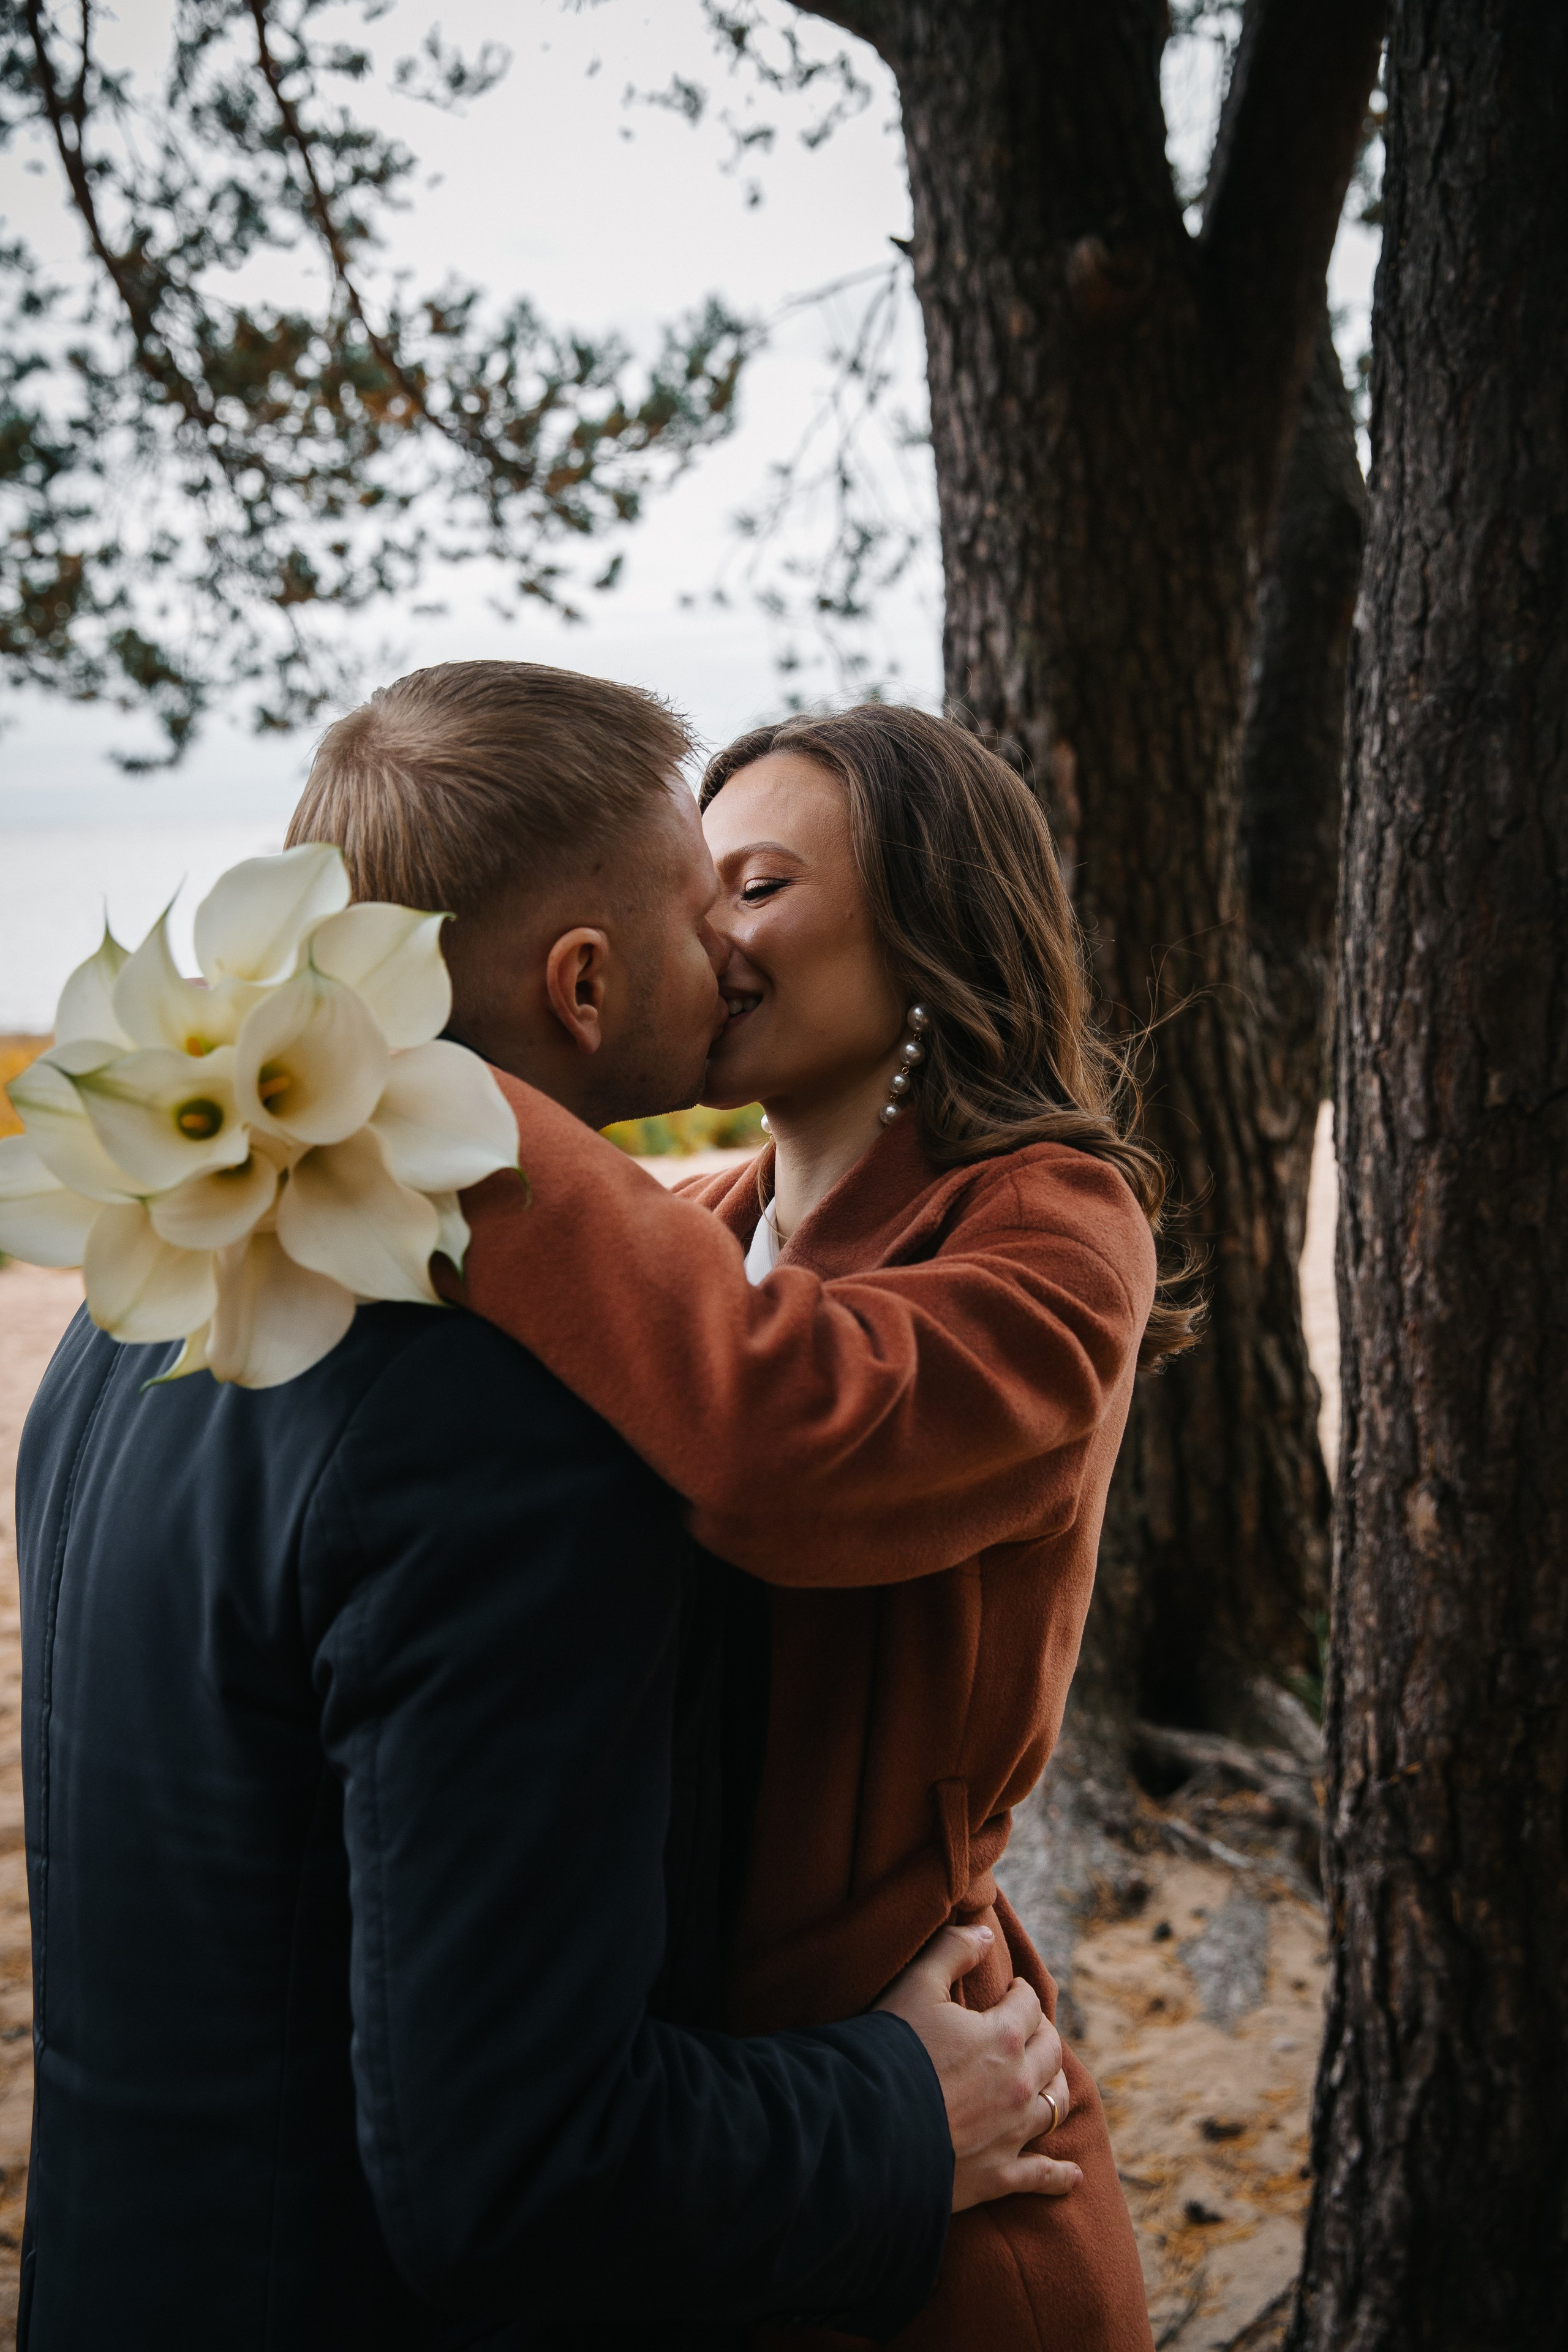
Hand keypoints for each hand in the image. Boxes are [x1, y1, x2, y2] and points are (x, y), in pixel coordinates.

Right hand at [876, 1923, 1078, 2211]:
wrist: (865, 2130)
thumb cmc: (889, 2052)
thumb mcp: (915, 1985)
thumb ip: (953, 1950)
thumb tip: (984, 1931)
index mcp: (1003, 2035)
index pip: (1028, 2004)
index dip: (1020, 1993)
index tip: (1011, 1991)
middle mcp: (1019, 2084)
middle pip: (1050, 2052)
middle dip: (1042, 2035)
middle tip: (1028, 2031)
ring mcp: (1012, 2133)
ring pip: (1055, 2106)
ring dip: (1055, 2089)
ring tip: (1049, 2082)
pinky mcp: (998, 2175)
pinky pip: (1041, 2175)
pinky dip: (1060, 2175)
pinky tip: (1072, 2175)